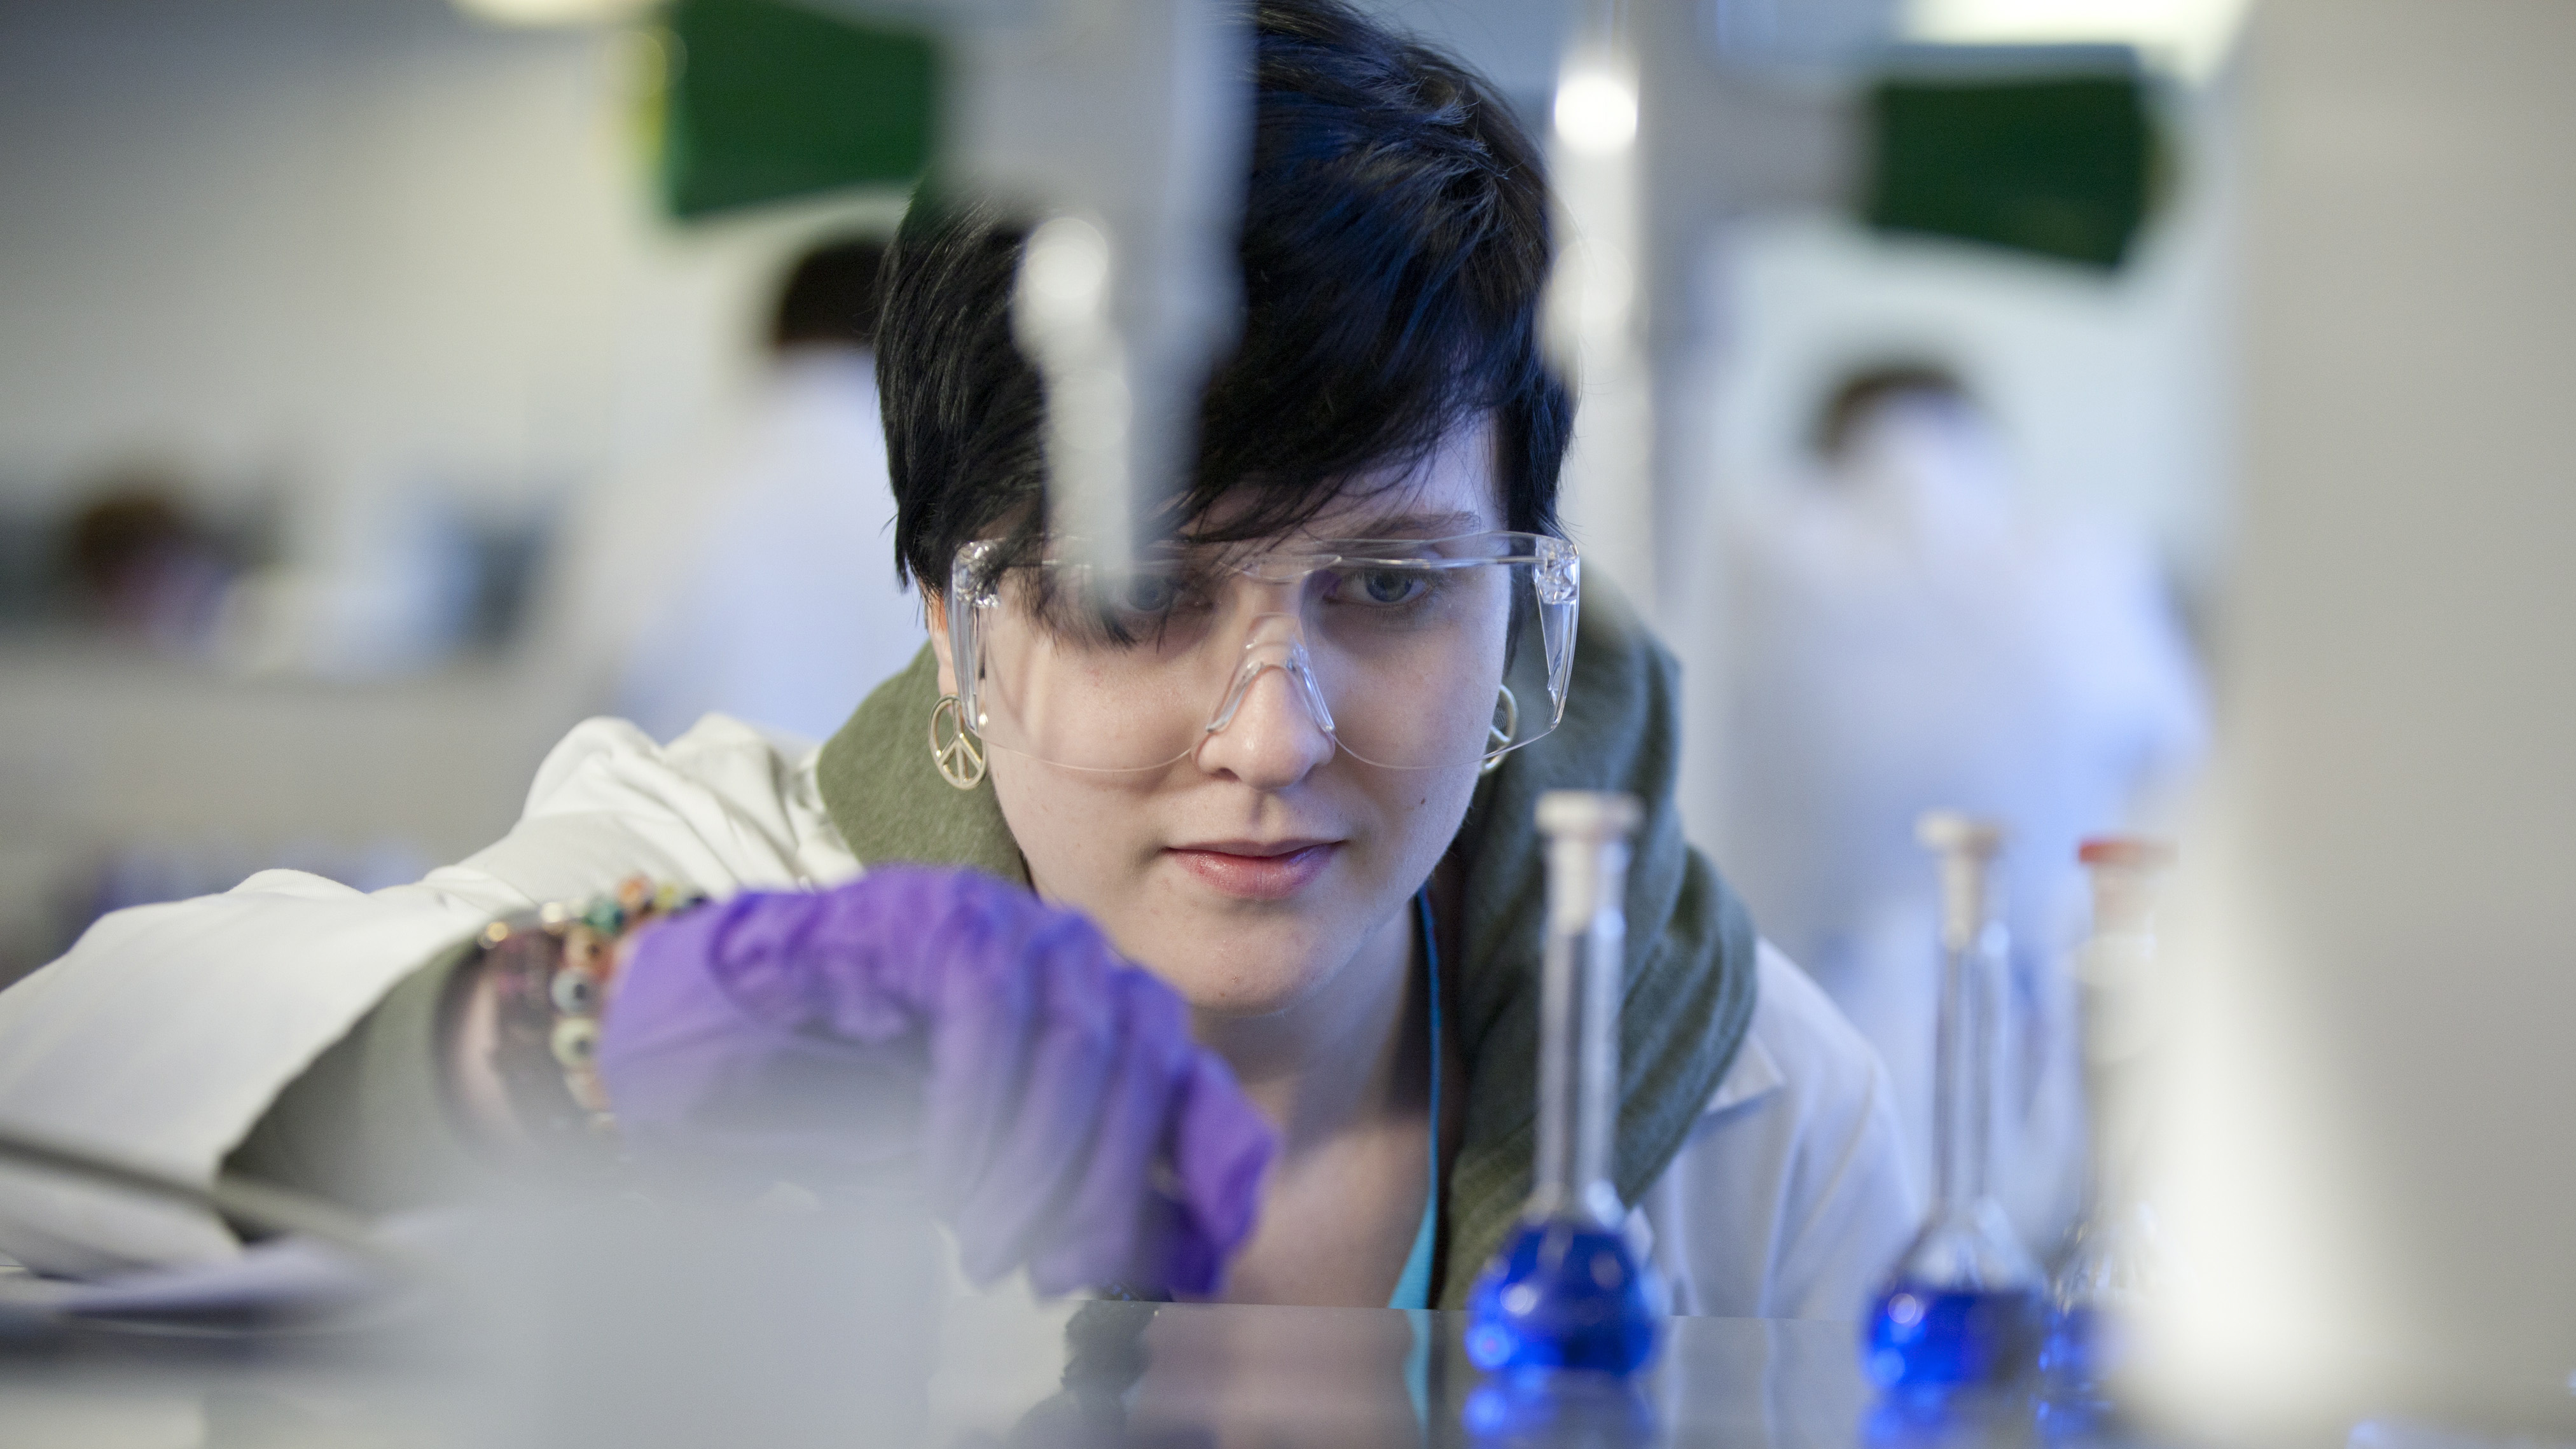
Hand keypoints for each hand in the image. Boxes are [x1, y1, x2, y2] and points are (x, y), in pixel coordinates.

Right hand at [593, 868, 1274, 1297]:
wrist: (702, 1047)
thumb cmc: (845, 1111)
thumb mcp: (984, 1173)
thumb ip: (1083, 1195)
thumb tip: (1188, 1264)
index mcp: (1098, 1014)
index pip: (1193, 1084)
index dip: (1211, 1174)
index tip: (1206, 1269)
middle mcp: (1068, 954)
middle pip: (1148, 1060)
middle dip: (1114, 1185)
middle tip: (1066, 1275)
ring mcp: (1001, 918)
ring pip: (1081, 1032)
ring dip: (1039, 1156)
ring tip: (987, 1241)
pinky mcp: (928, 906)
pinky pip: (988, 1004)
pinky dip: (976, 1101)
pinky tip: (942, 1172)